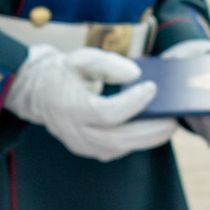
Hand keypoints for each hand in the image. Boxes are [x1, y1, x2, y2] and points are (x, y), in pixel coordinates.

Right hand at [7, 44, 174, 161]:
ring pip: (118, 148)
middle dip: (149, 131)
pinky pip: (114, 150)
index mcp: (71, 107)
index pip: (108, 113)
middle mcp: (74, 131)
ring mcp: (80, 144)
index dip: (133, 103)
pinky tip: (151, 131)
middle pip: (118, 138)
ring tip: (168, 126)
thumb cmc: (63, 72)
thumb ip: (107, 64)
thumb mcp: (81, 58)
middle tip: (172, 120)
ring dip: (146, 140)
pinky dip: (135, 142)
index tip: (151, 87)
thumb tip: (135, 74)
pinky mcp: (86, 149)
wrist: (36, 91)